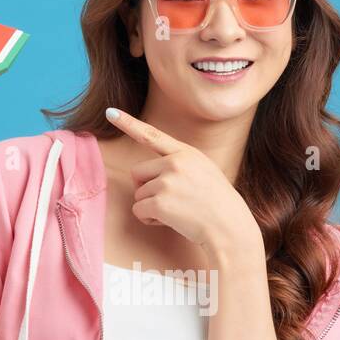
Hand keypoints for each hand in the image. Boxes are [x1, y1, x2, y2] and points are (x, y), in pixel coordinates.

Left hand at [105, 108, 260, 257]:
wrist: (229, 227)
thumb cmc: (217, 203)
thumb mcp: (204, 170)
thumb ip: (180, 164)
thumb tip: (152, 172)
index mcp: (185, 153)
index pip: (152, 135)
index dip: (128, 123)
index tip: (111, 113)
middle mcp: (175, 163)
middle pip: (137, 172)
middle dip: (147, 188)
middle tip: (170, 200)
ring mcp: (167, 182)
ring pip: (138, 194)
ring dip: (151, 207)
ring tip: (177, 212)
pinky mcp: (160, 203)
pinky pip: (139, 210)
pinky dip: (149, 219)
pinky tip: (170, 221)